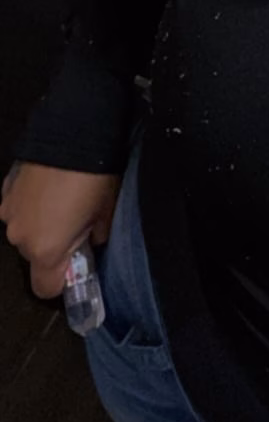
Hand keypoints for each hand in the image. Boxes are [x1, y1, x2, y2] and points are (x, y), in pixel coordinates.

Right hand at [0, 163, 120, 299]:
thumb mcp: (106, 214)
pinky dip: (32, 206)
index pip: (45, 289)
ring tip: (62, 201)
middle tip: (76, 224)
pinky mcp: (5, 190)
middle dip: (53, 248)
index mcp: (45, 251)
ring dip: (41, 225)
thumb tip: (92, 243)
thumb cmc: (94, 179)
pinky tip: (49, 187)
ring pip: (26, 232)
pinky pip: (19, 210)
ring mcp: (8, 213)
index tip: (79, 264)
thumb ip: (97, 239)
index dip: (63, 282)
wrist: (71, 133)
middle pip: (35, 258)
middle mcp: (20, 238)